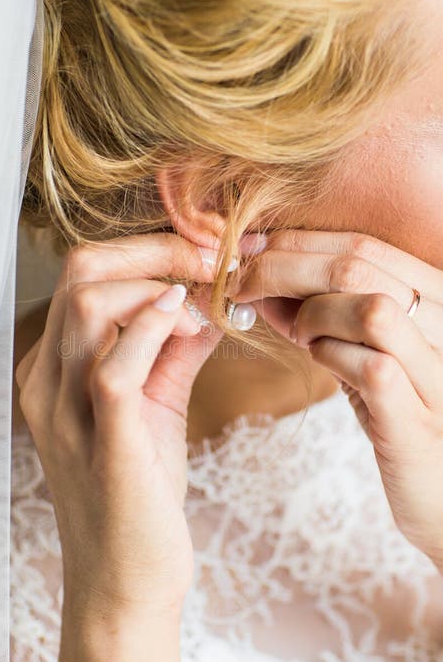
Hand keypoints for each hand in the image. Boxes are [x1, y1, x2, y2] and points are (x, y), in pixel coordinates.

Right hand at [15, 234, 223, 619]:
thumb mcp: (155, 408)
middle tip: (213, 257)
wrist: (127, 583)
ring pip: (89, 306)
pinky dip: (154, 330)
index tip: (204, 250)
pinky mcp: (103, 444)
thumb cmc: (139, 496)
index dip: (147, 250)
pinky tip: (191, 324)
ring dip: (158, 284)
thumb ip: (173, 352)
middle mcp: (46, 383)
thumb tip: (207, 300)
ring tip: (207, 297)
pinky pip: (115, 366)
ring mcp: (66, 414)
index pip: (84, 275)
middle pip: (79, 273)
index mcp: (53, 369)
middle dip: (154, 250)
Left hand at [232, 229, 442, 571]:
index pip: (363, 243)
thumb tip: (260, 278)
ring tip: (299, 334)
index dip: (297, 241)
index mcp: (437, 299)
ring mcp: (438, 372)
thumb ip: (324, 316)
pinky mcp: (419, 420)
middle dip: (281, 266)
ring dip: (311, 313)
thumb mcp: (364, 354)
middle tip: (239, 282)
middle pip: (358, 266)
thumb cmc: (401, 418)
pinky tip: (320, 361)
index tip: (247, 246)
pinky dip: (329, 356)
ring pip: (368, 308)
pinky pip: (370, 368)